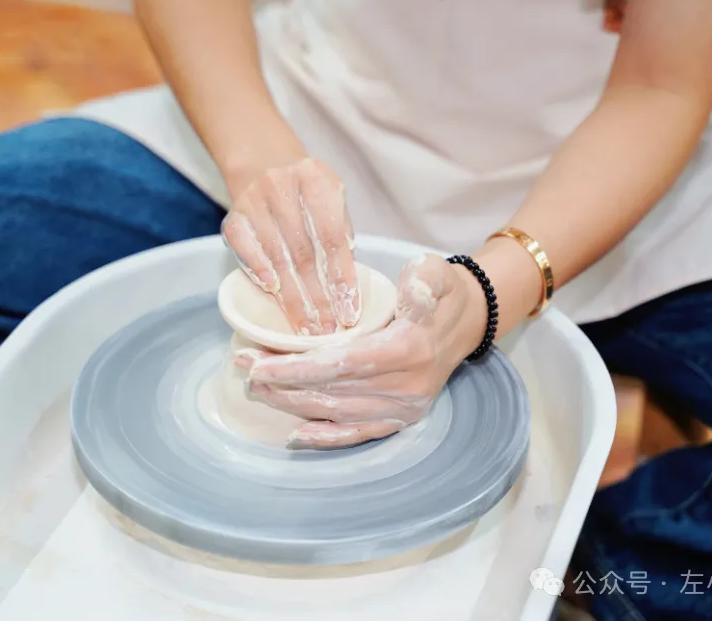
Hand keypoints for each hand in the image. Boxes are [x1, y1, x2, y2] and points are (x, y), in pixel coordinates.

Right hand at [221, 158, 358, 335]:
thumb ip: (341, 235)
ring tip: (306, 326)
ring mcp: (253, 200)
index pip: (332, 237)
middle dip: (318, 298)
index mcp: (315, 177)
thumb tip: (346, 288)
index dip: (342, 278)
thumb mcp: (332, 202)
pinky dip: (259, 272)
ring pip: (277, 257)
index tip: (349, 312)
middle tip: (328, 330)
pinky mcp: (233, 217)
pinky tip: (273, 293)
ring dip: (293, 297)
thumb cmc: (306, 197)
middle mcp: (281, 184)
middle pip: (304, 252)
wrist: (263, 167)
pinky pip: (245, 250)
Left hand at [235, 254, 488, 447]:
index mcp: (408, 350)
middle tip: (243, 369)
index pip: (340, 364)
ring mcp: (404, 409)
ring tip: (257, 388)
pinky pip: (358, 435)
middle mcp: (405, 388)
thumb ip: (425, 279)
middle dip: (281, 383)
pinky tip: (295, 434)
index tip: (257, 363)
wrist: (468, 323)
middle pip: (330, 391)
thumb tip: (413, 287)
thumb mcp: (436, 273)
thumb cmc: (442, 294)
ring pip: (336, 413)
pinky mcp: (401, 420)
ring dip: (292, 405)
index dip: (295, 367)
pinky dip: (326, 437)